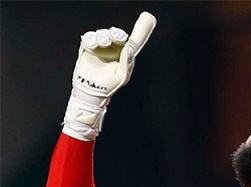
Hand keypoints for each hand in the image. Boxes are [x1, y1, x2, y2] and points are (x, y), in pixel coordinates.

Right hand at [63, 12, 155, 140]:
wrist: (91, 91)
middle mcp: (114, 48)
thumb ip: (127, 61)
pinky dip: (91, 38)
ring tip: (102, 45)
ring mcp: (101, 47)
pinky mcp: (88, 47)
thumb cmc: (109, 85)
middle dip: (116, 33)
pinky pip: (89, 36)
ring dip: (103, 36)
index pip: (135, 40)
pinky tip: (92, 46)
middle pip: (117, 33)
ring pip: (103, 33)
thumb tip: (129, 48)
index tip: (148, 18)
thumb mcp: (122, 75)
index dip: (142, 29)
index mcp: (125, 54)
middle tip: (115, 37)